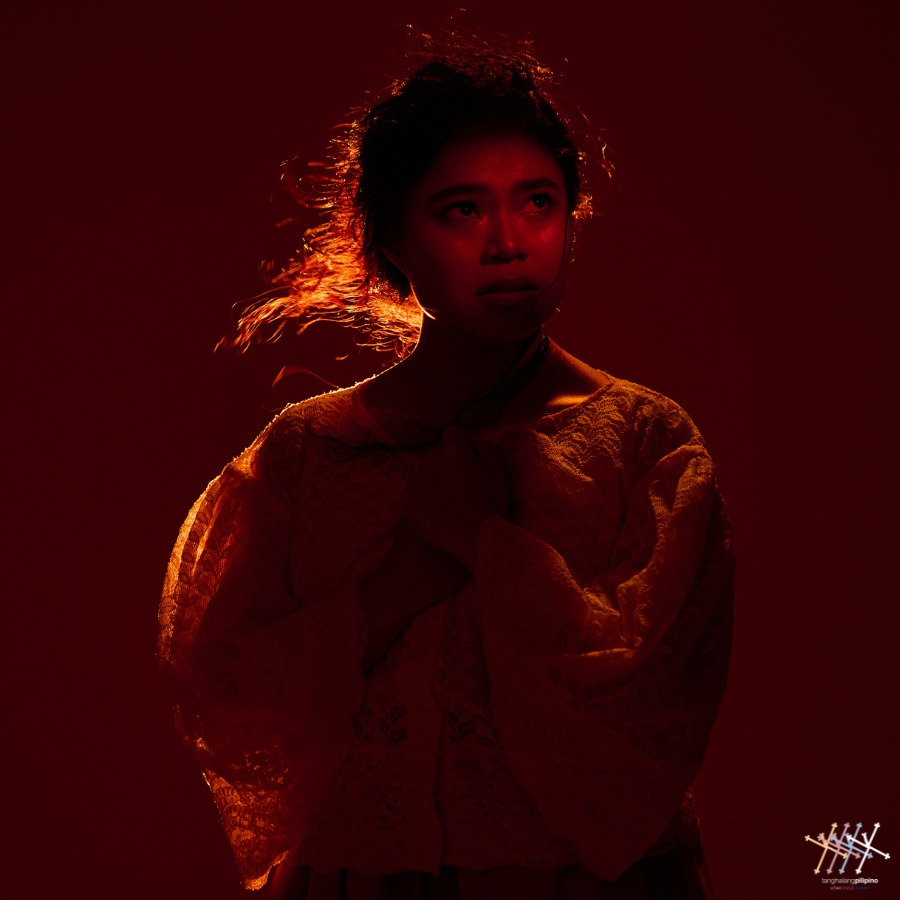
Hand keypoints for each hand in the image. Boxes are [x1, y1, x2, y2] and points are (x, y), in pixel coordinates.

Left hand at [403, 426, 508, 568]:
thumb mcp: (497, 470)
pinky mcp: (408, 499)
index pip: (453, 433)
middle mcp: (431, 460)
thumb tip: (471, 443)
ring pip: (426, 472)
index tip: (468, 457)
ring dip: (435, 480)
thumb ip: (484, 448)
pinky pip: (415, 491)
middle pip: (438, 454)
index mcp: (453, 451)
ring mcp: (417, 480)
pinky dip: (424, 497)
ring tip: (450, 501)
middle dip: (448, 463)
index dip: (463, 443)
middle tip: (462, 485)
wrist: (475, 539)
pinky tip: (438, 511)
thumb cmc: (491, 504)